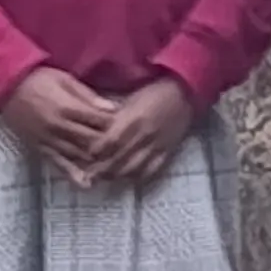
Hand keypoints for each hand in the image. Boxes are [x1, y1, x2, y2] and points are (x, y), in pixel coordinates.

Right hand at [0, 69, 114, 182]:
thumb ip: (88, 96)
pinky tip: (86, 184)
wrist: (7, 88)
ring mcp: (48, 140)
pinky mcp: (40, 148)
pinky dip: (73, 175)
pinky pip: (58, 164)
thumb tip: (113, 108)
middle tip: (124, 147)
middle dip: (109, 145)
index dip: (115, 124)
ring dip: (96, 161)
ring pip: (78, 155)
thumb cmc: (39, 80)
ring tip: (114, 166)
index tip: (127, 125)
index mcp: (66, 107)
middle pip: (91, 141)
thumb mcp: (65, 79)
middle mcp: (58, 127)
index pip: (98, 121)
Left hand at [80, 75, 196, 185]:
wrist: (185, 93)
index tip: (86, 155)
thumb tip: (94, 127)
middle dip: (102, 169)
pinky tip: (129, 178)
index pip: (110, 141)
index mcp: (133, 118)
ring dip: (117, 176)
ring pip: (133, 169)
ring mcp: (157, 146)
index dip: (96, 152)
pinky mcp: (168, 152)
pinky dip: (138, 177)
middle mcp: (144, 135)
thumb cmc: (153, 92)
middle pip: (119, 159)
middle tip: (89, 176)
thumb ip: (114, 115)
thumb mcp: (130, 99)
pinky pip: (152, 170)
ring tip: (106, 178)